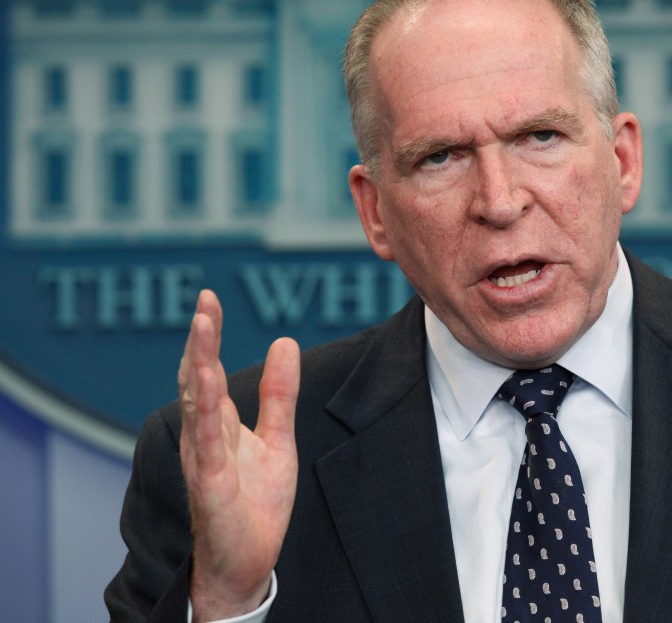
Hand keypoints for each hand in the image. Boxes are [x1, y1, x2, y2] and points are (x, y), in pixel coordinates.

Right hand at [178, 289, 299, 621]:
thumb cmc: (256, 504)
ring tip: (202, 328)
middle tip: (205, 302)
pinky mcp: (209, 484)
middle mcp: (204, 435)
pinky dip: (204, 413)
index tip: (210, 298)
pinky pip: (204, 444)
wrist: (247, 563)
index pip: (210, 369)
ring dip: (199, 364)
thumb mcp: (278, 439)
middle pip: (198, 378)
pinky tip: (205, 386)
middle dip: (201, 340)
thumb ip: (279, 395)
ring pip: (197, 403)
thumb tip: (285, 341)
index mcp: (219, 423)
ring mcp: (203, 458)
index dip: (209, 335)